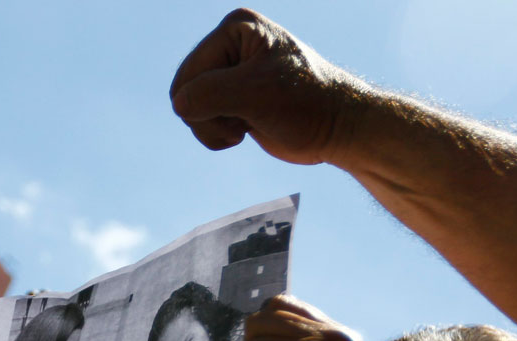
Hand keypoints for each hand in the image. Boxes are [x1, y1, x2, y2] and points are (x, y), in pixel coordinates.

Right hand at [170, 9, 355, 164]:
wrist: (337, 129)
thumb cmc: (306, 104)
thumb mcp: (256, 94)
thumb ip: (211, 94)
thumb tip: (179, 105)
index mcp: (236, 29)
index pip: (191, 72)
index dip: (207, 101)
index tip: (245, 109)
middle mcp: (230, 46)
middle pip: (185, 90)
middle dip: (208, 116)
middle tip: (241, 122)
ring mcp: (230, 74)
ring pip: (190, 109)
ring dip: (213, 128)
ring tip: (244, 126)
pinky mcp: (233, 99)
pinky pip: (202, 120)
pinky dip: (218, 134)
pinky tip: (245, 130)